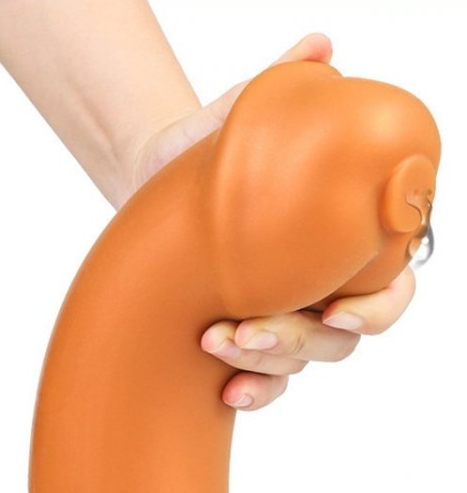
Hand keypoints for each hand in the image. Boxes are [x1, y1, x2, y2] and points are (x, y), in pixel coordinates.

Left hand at [133, 34, 414, 410]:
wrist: (154, 187)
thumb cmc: (208, 156)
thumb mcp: (240, 121)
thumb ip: (285, 88)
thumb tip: (321, 48)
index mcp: (340, 246)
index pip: (387, 288)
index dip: (377, 309)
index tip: (337, 309)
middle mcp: (319, 289)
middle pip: (340, 339)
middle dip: (298, 341)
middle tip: (250, 327)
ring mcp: (285, 319)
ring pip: (301, 365)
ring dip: (266, 365)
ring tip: (216, 342)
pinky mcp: (248, 341)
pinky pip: (265, 384)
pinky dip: (253, 394)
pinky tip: (225, 394)